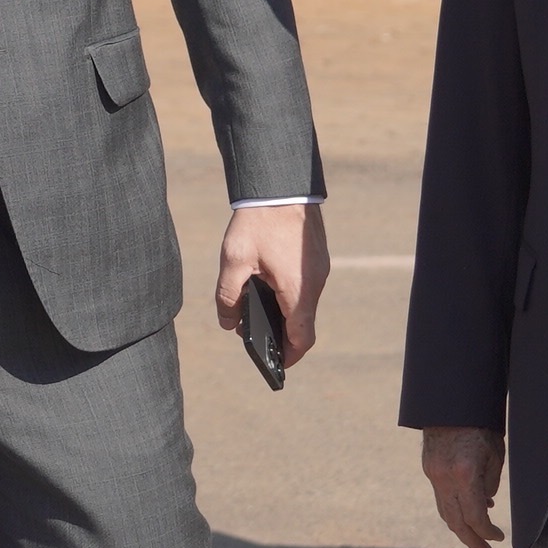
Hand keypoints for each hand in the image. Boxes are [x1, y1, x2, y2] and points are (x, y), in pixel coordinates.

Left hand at [214, 203, 328, 365]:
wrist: (281, 182)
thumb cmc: (257, 221)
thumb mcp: (234, 260)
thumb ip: (228, 296)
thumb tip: (228, 323)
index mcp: (297, 290)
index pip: (302, 338)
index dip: (289, 356)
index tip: (277, 364)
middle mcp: (315, 282)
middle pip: (303, 322)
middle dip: (281, 333)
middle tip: (254, 333)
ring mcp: (320, 268)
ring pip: (304, 302)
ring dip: (284, 310)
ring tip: (254, 306)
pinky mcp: (317, 256)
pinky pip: (306, 283)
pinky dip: (290, 292)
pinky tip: (266, 281)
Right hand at [420, 426, 506, 547]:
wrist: (450, 402)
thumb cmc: (480, 425)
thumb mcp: (494, 455)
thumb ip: (490, 483)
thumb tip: (486, 505)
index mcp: (465, 474)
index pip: (476, 518)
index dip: (488, 533)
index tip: (500, 539)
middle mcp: (445, 478)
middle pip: (456, 522)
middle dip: (472, 542)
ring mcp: (433, 474)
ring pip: (445, 512)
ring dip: (461, 529)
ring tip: (476, 540)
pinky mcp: (429, 468)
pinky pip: (441, 497)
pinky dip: (454, 509)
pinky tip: (468, 512)